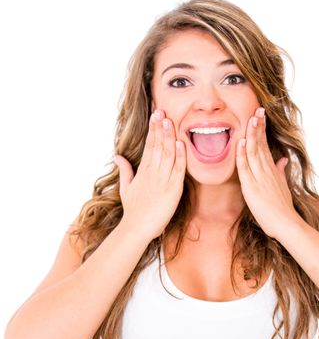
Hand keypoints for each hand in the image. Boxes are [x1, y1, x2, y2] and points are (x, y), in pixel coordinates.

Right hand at [114, 109, 185, 240]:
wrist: (137, 228)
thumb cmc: (133, 210)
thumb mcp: (126, 187)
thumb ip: (124, 170)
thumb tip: (118, 156)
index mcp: (143, 171)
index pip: (149, 145)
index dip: (152, 129)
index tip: (155, 114)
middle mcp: (153, 172)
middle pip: (157, 145)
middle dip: (159, 127)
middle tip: (161, 110)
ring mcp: (163, 180)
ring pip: (167, 154)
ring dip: (169, 136)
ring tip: (169, 120)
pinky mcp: (173, 190)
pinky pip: (178, 170)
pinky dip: (180, 156)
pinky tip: (181, 143)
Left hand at [236, 107, 296, 239]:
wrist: (286, 223)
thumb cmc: (283, 208)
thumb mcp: (282, 186)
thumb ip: (280, 171)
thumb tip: (282, 160)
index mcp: (272, 169)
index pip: (265, 145)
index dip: (262, 130)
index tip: (260, 116)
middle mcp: (266, 170)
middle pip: (261, 144)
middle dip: (258, 126)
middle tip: (258, 109)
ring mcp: (260, 177)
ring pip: (254, 152)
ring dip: (252, 134)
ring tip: (251, 118)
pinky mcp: (253, 187)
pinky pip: (246, 168)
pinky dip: (243, 154)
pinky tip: (241, 142)